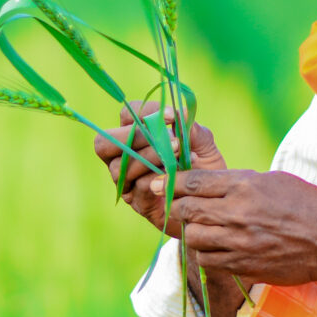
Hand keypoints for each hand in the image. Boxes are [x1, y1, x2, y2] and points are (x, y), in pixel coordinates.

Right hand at [94, 102, 226, 235]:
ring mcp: (128, 183)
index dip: (144, 112)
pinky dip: (160, 177)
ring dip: (151, 156)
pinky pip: (139, 186)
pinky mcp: (139, 203)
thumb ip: (192, 130)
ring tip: (180, 153)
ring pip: (121, 167)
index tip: (171, 117)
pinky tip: (180, 175)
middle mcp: (123, 159)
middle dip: (135, 137)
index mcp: (136, 137)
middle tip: (168, 138)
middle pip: (103, 143)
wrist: (212, 204)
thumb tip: (182, 113)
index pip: (126, 115)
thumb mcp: (203, 146)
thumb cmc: (204, 170)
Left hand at [169, 168, 316, 316]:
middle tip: (171, 206)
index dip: (170, 182)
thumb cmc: (306, 205)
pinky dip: (204, 254)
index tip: (157, 182)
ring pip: (193, 237)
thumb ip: (238, 182)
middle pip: (188, 210)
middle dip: (174, 207)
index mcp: (246, 185)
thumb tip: (205, 183)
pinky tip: (214, 248)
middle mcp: (239, 212)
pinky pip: (207, 260)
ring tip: (200, 228)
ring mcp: (239, 241)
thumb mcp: (273, 181)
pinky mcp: (243, 265)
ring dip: (191, 232)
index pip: (194, 182)